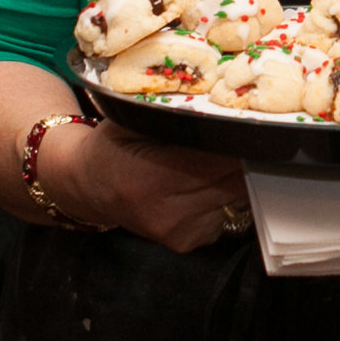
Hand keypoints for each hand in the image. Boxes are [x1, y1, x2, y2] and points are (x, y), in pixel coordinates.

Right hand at [47, 121, 244, 251]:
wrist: (86, 187)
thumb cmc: (112, 145)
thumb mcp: (130, 117)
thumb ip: (170, 112)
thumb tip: (218, 97)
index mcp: (151, 178)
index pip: (219, 160)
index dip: (240, 141)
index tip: (253, 123)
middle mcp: (166, 212)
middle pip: (234, 181)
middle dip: (248, 157)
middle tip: (253, 134)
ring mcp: (178, 232)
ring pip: (236, 199)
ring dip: (239, 177)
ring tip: (228, 155)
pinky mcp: (186, 243)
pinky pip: (225, 214)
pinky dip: (225, 196)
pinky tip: (208, 182)